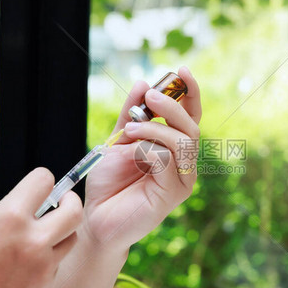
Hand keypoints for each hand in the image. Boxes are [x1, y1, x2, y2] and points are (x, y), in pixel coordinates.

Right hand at [0, 168, 82, 287]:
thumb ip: (8, 211)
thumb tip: (32, 204)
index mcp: (11, 218)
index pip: (45, 180)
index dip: (43, 179)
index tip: (41, 186)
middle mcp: (33, 240)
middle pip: (75, 210)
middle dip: (70, 201)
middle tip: (63, 202)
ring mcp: (42, 266)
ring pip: (71, 238)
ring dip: (61, 232)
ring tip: (43, 234)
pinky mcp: (44, 286)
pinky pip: (56, 264)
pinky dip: (46, 259)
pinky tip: (25, 265)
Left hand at [83, 67, 200, 252]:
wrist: (96, 218)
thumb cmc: (109, 182)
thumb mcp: (118, 140)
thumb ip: (131, 114)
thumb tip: (143, 82)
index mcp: (173, 148)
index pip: (190, 116)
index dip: (190, 93)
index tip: (181, 70)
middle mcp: (183, 163)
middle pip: (191, 125)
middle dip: (171, 106)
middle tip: (149, 97)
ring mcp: (182, 179)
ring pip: (184, 141)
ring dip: (156, 128)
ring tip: (130, 128)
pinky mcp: (174, 192)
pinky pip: (171, 160)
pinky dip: (151, 148)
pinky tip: (133, 150)